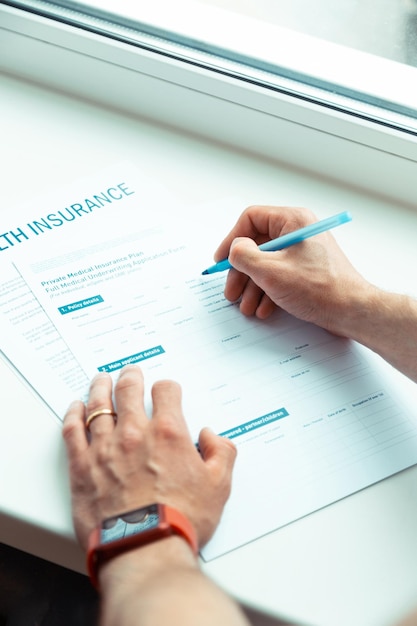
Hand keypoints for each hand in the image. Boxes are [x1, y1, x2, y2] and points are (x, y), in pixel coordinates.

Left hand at [63, 365, 236, 551]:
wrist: (144, 549)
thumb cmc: (180, 520)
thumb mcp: (219, 486)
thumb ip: (221, 453)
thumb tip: (211, 437)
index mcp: (168, 433)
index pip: (166, 391)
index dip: (168, 388)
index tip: (166, 391)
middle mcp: (135, 433)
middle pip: (129, 390)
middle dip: (131, 377)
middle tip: (131, 372)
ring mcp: (105, 447)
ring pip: (99, 405)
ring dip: (101, 388)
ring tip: (101, 380)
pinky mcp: (82, 466)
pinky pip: (73, 431)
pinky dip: (73, 415)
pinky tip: (75, 408)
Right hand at [214, 205, 368, 332]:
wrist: (352, 311)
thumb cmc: (320, 288)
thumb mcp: (270, 271)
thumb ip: (244, 256)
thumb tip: (234, 249)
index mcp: (293, 220)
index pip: (251, 218)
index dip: (232, 239)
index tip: (222, 260)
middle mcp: (298, 232)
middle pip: (257, 245)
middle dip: (241, 272)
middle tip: (231, 291)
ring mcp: (304, 252)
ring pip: (267, 264)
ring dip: (253, 287)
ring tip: (246, 307)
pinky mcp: (308, 270)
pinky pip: (280, 275)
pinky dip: (268, 292)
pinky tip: (263, 309)